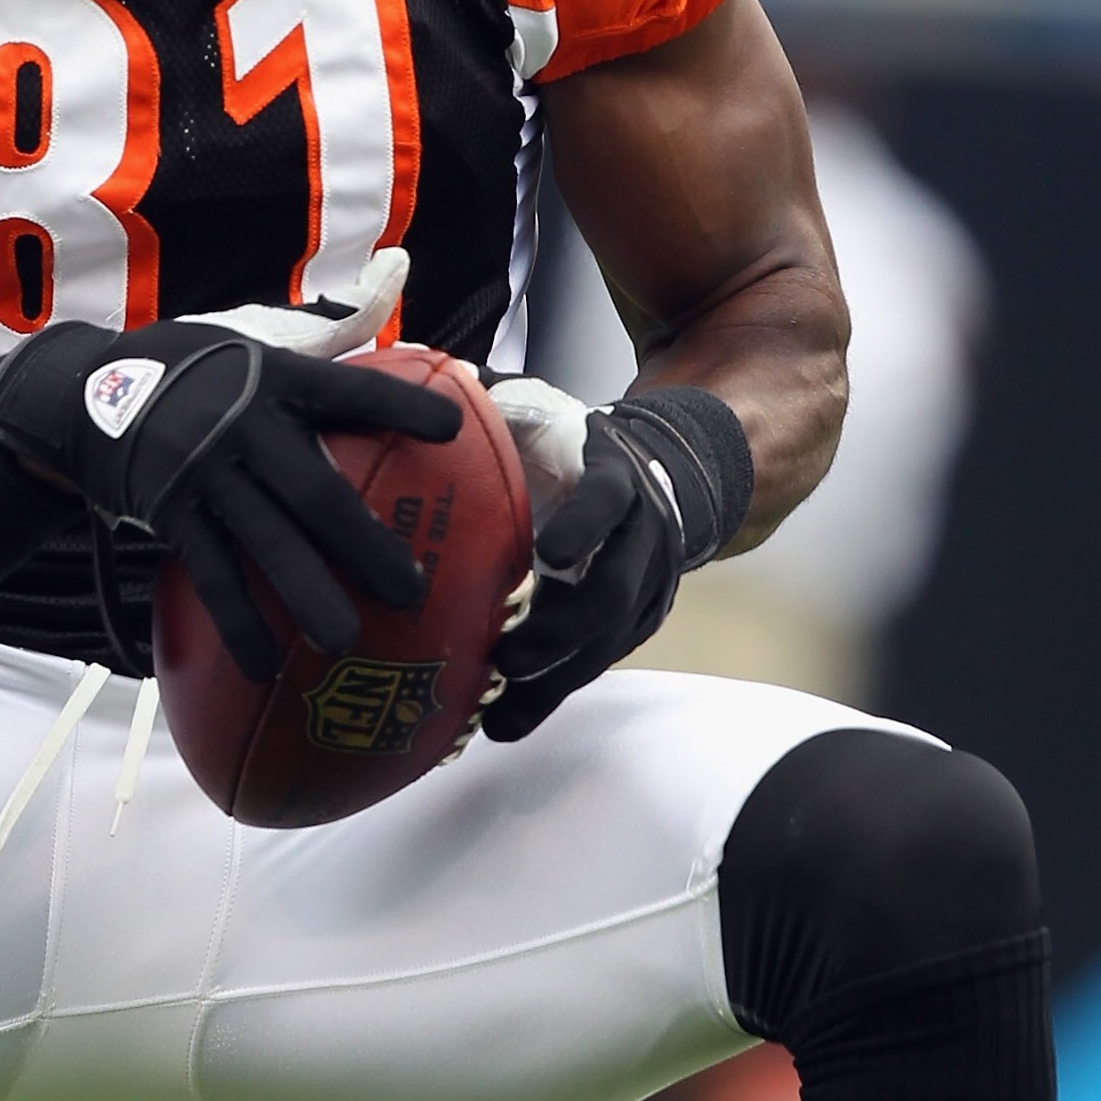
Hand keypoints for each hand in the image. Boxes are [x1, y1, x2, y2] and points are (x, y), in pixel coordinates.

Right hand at [0, 308, 459, 679]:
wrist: (80, 394)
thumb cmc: (187, 368)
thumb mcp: (248, 336)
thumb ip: (321, 336)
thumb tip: (396, 289)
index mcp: (275, 377)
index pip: (349, 391)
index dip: (399, 410)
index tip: (454, 432)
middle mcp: (242, 424)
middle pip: (316, 491)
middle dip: (366, 545)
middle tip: (412, 590)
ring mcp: (202, 473)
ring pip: (265, 543)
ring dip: (306, 596)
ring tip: (344, 642)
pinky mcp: (168, 512)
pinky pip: (210, 573)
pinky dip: (235, 621)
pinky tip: (261, 663)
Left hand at [483, 386, 752, 741]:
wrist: (663, 477)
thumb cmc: (579, 446)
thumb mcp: (549, 413)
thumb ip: (498, 402)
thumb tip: (437, 376)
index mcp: (618, 479)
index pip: (609, 502)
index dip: (583, 527)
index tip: (549, 555)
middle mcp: (643, 539)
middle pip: (614, 595)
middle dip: (561, 634)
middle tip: (506, 660)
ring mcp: (647, 588)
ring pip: (606, 647)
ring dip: (552, 686)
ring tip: (497, 720)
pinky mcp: (635, 626)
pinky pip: (594, 667)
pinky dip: (550, 696)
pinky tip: (501, 724)